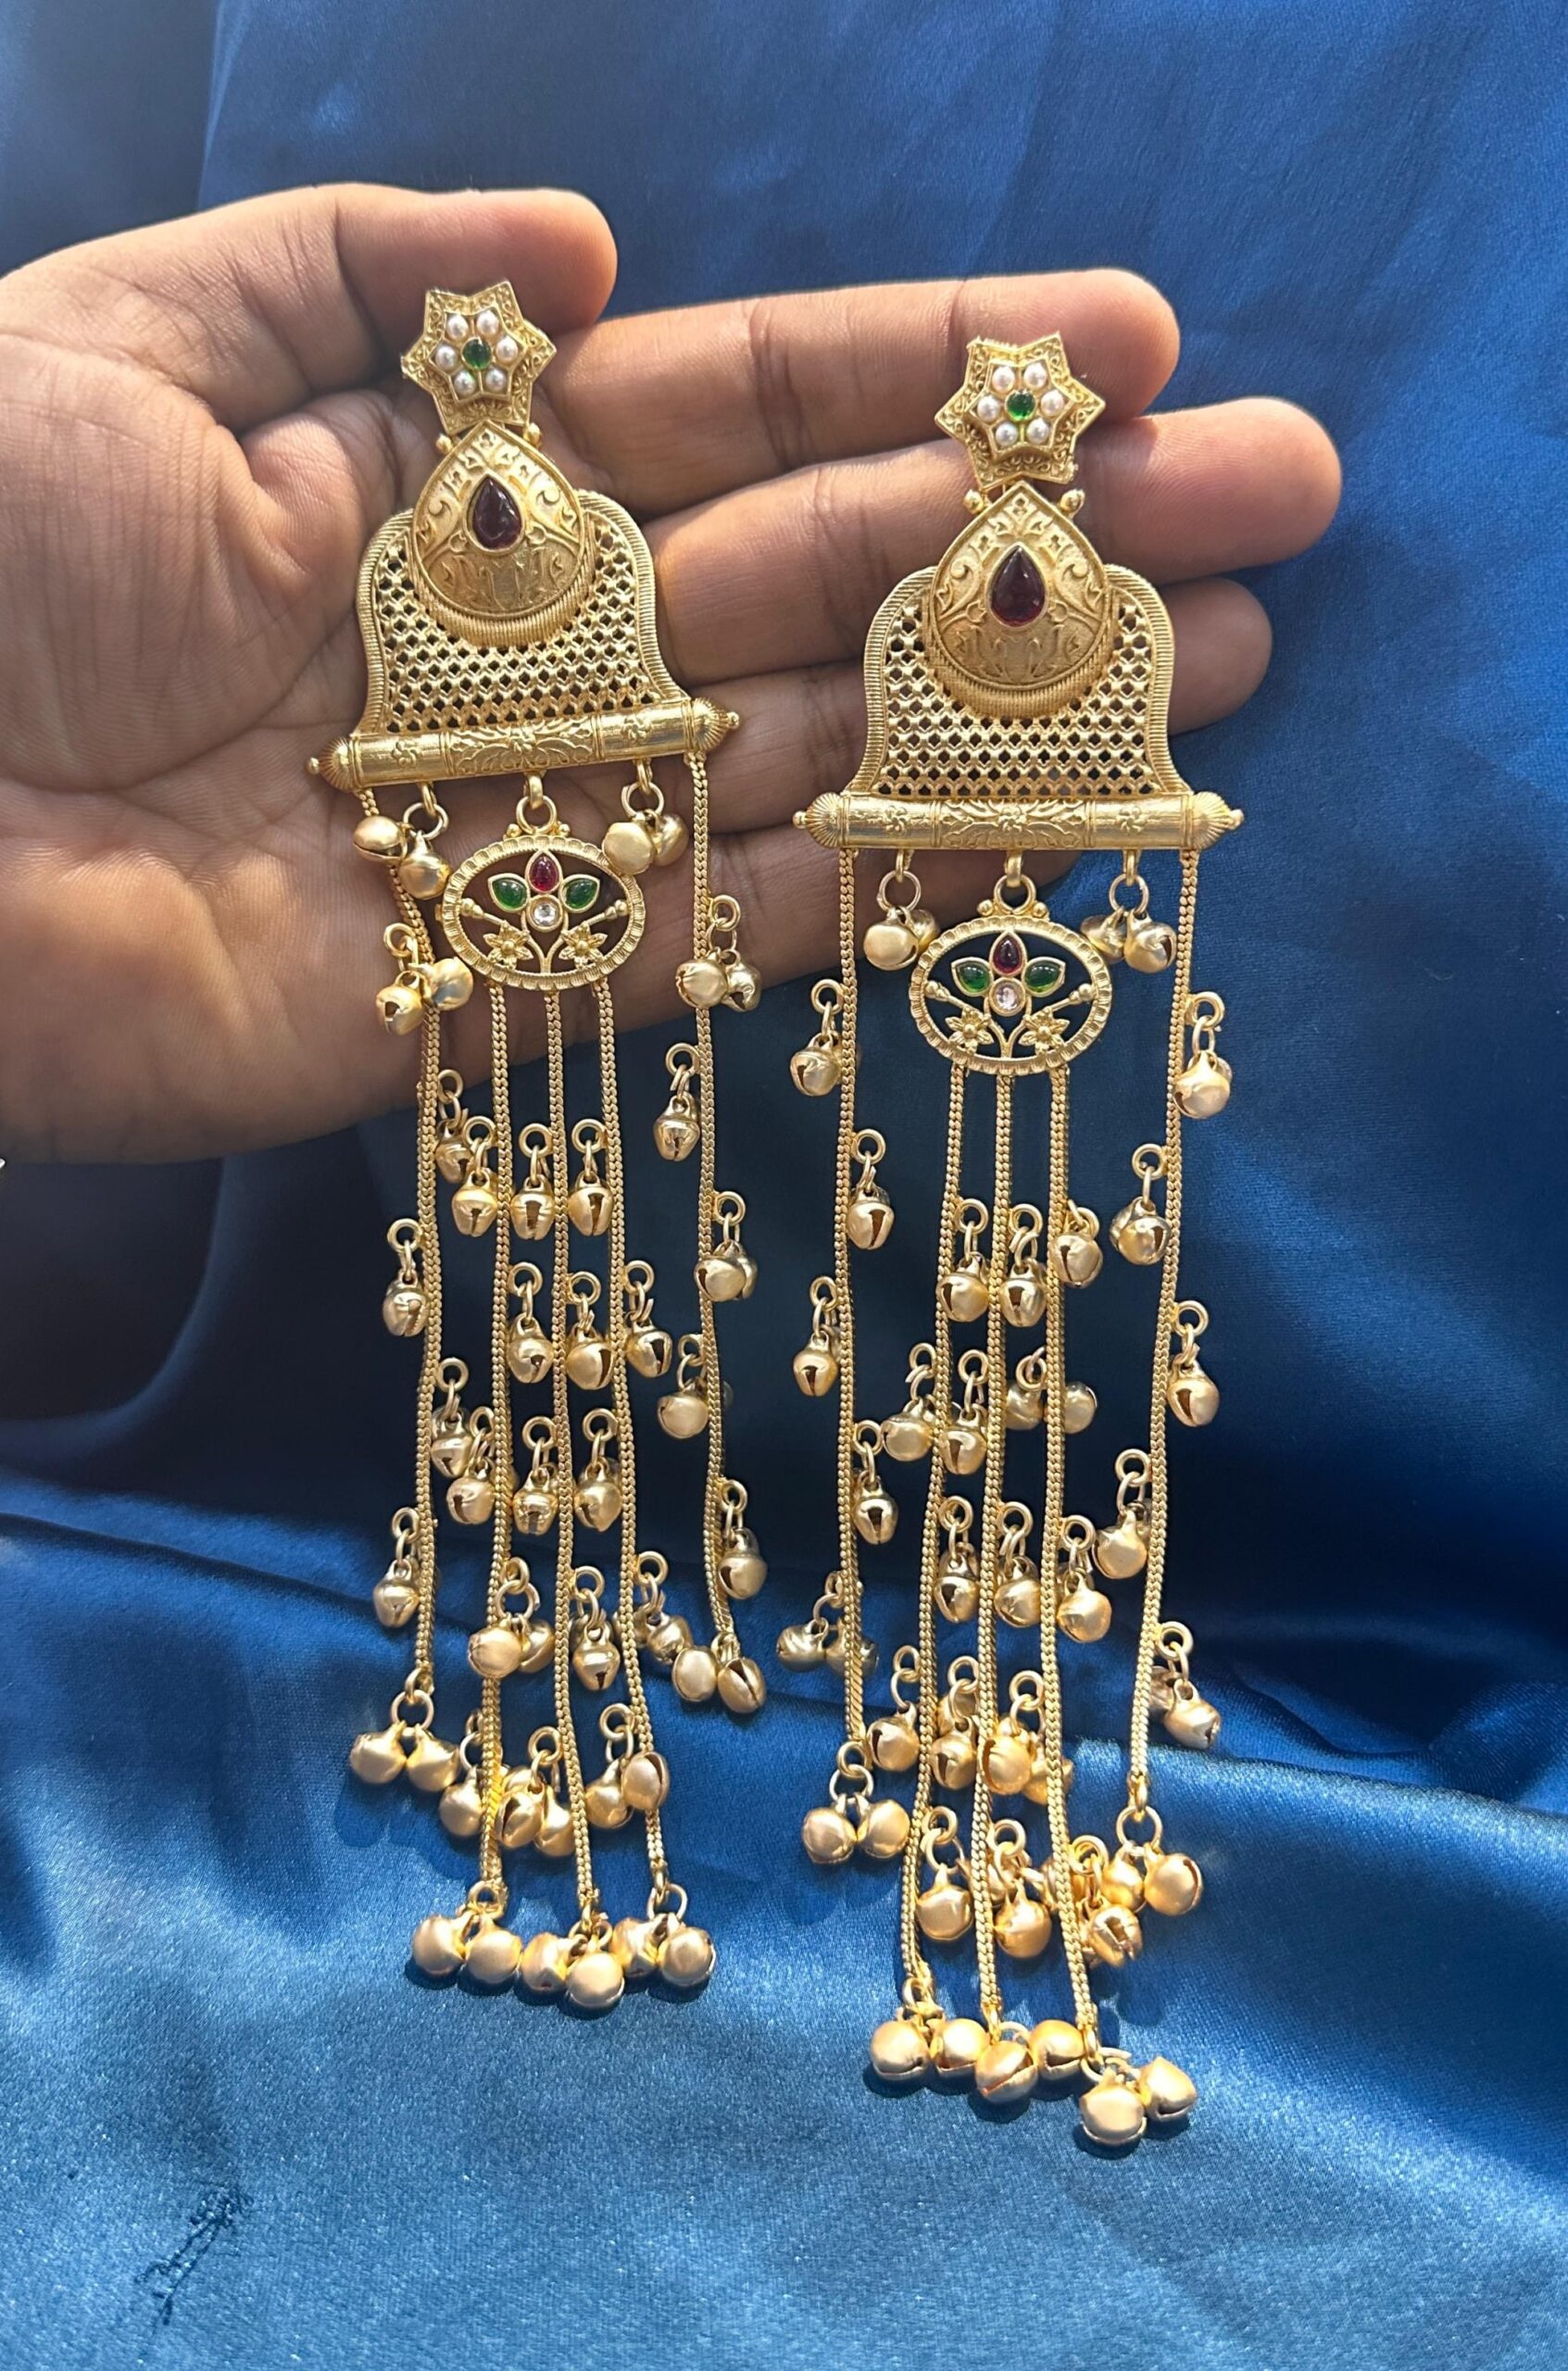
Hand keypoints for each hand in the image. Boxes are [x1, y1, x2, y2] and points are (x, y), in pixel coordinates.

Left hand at [0, 187, 1337, 1159]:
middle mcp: (512, 650)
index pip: (728, 404)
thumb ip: (354, 276)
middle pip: (821, 579)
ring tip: (1223, 658)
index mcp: (437, 477)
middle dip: (1044, 534)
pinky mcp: (485, 989)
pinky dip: (876, 898)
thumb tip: (595, 244)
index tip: (1120, 343)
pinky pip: (717, 940)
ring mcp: (517, 825)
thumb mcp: (125, 335)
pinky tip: (1039, 840)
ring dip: (1014, 711)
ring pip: (811, 758)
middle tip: (1274, 496)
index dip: (924, 368)